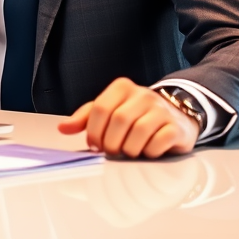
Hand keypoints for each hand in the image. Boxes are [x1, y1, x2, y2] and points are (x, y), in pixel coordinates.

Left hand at [57, 77, 200, 158]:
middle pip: (118, 120)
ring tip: (128, 151)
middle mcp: (143, 94)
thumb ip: (86, 118)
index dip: (93, 130)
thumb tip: (62, 128)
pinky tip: (147, 150)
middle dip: (110, 142)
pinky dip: (149, 151)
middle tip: (111, 151)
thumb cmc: (136, 116)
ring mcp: (161, 109)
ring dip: (129, 149)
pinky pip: (158, 141)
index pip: (100, 108)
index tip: (94, 144)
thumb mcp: (109, 111)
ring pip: (139, 131)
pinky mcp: (175, 126)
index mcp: (122, 88)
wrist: (175, 117)